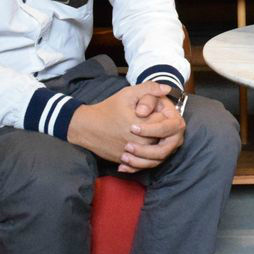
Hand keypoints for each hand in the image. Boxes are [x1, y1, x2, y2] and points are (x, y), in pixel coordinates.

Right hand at [67, 82, 183, 171]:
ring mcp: (133, 154)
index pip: (166, 123)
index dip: (164, 115)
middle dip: (161, 131)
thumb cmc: (108, 109)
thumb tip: (167, 89)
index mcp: (143, 124)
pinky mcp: (125, 161)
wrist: (86, 127)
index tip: (156, 111)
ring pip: (155, 155)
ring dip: (157, 145)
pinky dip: (146, 158)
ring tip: (151, 135)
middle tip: (153, 122)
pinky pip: (143, 164)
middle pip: (163, 140)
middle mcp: (139, 142)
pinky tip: (144, 149)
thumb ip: (149, 89)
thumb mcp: (128, 94)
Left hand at [122, 90, 185, 171]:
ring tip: (123, 156)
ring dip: (139, 161)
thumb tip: (164, 90)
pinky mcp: (155, 156)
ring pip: (156, 161)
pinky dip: (135, 168)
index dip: (151, 129)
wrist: (114, 118)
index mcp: (172, 118)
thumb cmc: (126, 104)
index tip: (132, 128)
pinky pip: (148, 166)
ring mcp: (164, 147)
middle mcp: (172, 135)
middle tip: (127, 146)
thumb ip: (149, 89)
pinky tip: (122, 166)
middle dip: (145, 151)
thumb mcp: (133, 93)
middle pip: (164, 149)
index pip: (168, 127)